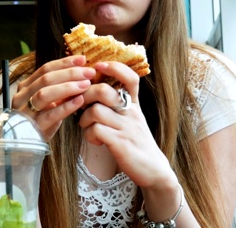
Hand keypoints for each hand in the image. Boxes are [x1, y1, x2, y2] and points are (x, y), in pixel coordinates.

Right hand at [13, 55, 94, 139]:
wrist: (28, 146)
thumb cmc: (41, 120)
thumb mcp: (48, 101)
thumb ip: (59, 87)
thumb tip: (81, 71)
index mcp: (26, 86)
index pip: (45, 68)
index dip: (65, 63)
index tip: (83, 60)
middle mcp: (22, 97)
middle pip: (46, 78)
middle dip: (70, 73)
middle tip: (89, 72)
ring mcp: (25, 112)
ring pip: (45, 94)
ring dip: (67, 87)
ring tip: (86, 84)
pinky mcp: (33, 127)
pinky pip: (50, 115)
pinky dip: (66, 106)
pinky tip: (80, 101)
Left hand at [78, 61, 174, 188]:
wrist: (153, 169)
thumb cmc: (136, 142)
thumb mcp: (132, 118)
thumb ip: (117, 104)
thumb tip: (92, 90)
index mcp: (134, 104)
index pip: (130, 77)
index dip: (114, 67)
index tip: (98, 66)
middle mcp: (131, 112)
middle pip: (104, 91)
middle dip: (85, 95)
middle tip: (82, 106)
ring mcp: (126, 128)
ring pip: (95, 110)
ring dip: (83, 119)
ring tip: (87, 127)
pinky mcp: (120, 143)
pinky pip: (95, 130)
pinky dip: (89, 135)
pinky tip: (95, 140)